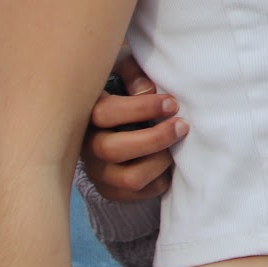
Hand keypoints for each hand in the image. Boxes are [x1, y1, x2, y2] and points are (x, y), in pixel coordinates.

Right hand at [82, 49, 185, 201]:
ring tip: (175, 147)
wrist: (115, 125)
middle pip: (113, 149)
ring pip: (129, 178)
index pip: (104, 113)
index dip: (141, 108)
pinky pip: (139, 194)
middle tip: (181, 126)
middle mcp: (87, 145)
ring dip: (160, 161)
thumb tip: (147, 90)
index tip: (171, 103)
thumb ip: (132, 72)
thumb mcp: (122, 72)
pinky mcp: (111, 190)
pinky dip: (159, 180)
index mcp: (86, 113)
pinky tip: (167, 163)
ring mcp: (98, 171)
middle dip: (155, 138)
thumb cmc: (122, 92)